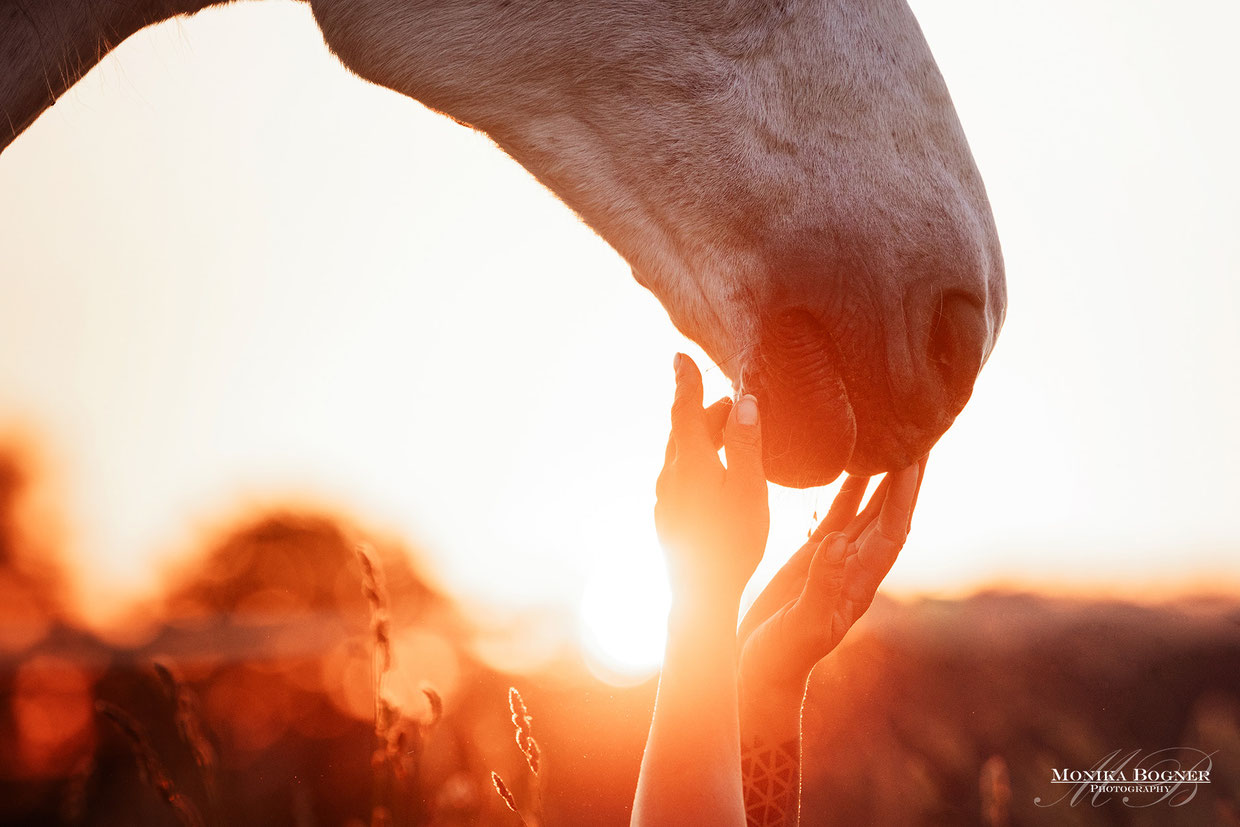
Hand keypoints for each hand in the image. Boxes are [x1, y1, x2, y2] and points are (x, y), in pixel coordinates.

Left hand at [655, 353, 768, 610]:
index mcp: (690, 462)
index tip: (680, 356)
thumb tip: (745, 401)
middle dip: (706, 412)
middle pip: (685, 430)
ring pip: (681, 454)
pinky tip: (712, 478)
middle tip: (734, 406)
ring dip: (702, 438)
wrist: (699, 595)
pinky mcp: (666, 516)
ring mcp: (664, 498)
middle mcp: (670, 475)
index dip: (685, 380)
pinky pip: (679, 475)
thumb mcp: (749, 489)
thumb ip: (746, 444)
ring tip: (726, 437)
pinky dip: (696, 462)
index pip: (684, 408)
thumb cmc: (734, 542)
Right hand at [737, 459, 924, 696]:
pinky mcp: (814, 559)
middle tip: (922, 431)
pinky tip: (852, 464)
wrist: (761, 673)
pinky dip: (849, 489)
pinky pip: (838, 516)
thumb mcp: (803, 626)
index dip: (905, 492)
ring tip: (895, 436)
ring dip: (885, 475)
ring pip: (869, 508)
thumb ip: (821, 588)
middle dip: (908, 474)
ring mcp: (837, 560)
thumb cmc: (782, 658)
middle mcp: (856, 567)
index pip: (892, 527)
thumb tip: (837, 546)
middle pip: (891, 510)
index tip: (917, 453)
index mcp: (859, 582)